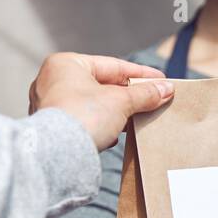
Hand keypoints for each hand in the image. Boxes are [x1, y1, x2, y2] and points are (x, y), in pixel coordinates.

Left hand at [29, 53, 173, 150]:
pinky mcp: (53, 128)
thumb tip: (166, 89)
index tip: (160, 80)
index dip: (140, 74)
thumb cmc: (84, 116)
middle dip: (128, 95)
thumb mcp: (121, 101)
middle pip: (101, 85)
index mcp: (66, 64)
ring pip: (92, 104)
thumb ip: (145, 94)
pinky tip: (114, 136)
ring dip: (116, 112)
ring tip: (137, 119)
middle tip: (152, 100)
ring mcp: (50, 105)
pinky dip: (100, 125)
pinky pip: (83, 121)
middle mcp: (53, 80)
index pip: (112, 65)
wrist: (59, 153)